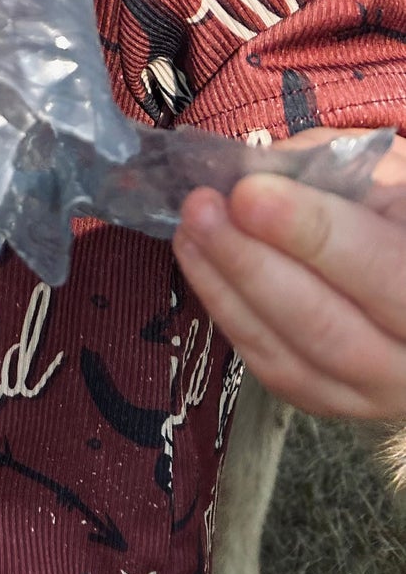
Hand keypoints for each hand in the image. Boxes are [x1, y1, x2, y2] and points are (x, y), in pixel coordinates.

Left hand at [172, 131, 405, 418]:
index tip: (247, 194)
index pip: (380, 269)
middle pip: (327, 326)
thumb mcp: (387, 174)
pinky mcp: (334, 401)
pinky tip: (202, 266)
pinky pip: (274, 370)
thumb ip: (327, 172)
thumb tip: (250, 173)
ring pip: (293, 358)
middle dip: (250, 263)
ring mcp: (376, 392)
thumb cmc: (400, 214)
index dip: (310, 232)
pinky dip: (230, 316)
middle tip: (200, 210)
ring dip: (227, 289)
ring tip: (188, 230)